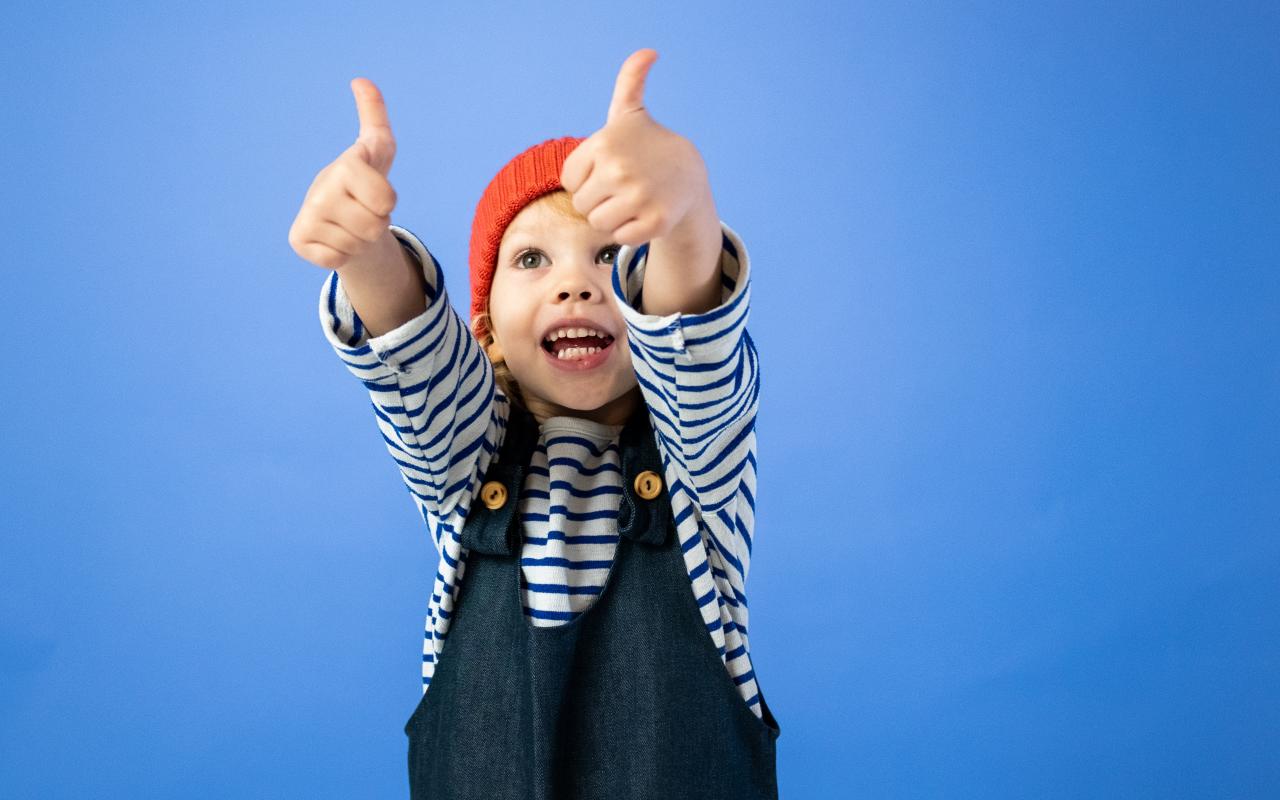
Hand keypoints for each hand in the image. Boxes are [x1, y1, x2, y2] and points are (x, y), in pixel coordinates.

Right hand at [288, 78, 399, 269]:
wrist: (339, 213)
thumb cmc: (366, 180)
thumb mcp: (379, 148)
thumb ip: (374, 114)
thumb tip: (361, 80)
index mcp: (346, 166)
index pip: (387, 201)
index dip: (387, 201)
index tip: (374, 192)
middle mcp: (320, 190)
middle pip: (375, 227)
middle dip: (376, 223)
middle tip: (362, 211)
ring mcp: (307, 217)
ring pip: (358, 245)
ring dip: (360, 239)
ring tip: (350, 223)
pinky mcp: (298, 241)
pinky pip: (337, 260)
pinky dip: (341, 254)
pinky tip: (334, 238)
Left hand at [560, 49, 711, 246]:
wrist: (689, 174)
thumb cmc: (648, 145)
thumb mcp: (631, 113)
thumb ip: (629, 82)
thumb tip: (648, 51)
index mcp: (603, 144)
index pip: (569, 182)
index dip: (586, 179)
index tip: (607, 169)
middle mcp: (619, 170)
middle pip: (582, 206)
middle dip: (598, 201)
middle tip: (622, 188)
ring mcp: (639, 197)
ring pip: (599, 224)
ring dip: (612, 218)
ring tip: (631, 201)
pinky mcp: (655, 222)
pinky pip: (622, 238)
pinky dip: (630, 232)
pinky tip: (644, 214)